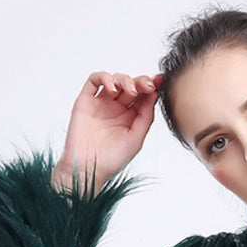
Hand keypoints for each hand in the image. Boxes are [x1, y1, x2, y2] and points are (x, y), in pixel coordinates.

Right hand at [52, 70, 163, 196]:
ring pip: (115, 80)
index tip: (160, 81)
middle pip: (131, 85)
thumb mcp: (136, 139)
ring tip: (130, 91)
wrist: (88, 168)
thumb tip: (154, 95)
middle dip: (141, 82)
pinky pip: (94, 80)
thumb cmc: (111, 160)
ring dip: (125, 80)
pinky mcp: (86, 100)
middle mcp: (116, 108)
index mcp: (130, 117)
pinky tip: (112, 88)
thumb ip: (145, 117)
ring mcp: (101, 103)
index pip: (143, 96)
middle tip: (148, 86)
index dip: (151, 86)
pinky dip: (104, 78)